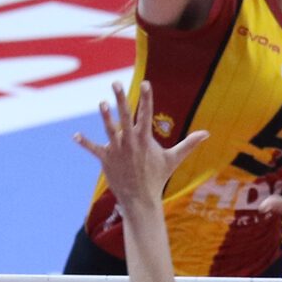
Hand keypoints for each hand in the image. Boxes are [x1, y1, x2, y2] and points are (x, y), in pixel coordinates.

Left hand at [75, 81, 206, 207]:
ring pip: (109, 130)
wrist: (140, 199)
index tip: (145, 83)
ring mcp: (117, 150)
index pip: (146, 114)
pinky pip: (93, 149)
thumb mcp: (174, 159)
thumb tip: (207, 134)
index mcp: (145, 139)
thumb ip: (189, 144)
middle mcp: (130, 142)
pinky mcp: (105, 159)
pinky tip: (74, 136)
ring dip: (105, 117)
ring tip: (102, 103)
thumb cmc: (157, 177)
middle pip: (124, 116)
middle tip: (115, 83)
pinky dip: (84, 142)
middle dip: (121, 99)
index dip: (146, 98)